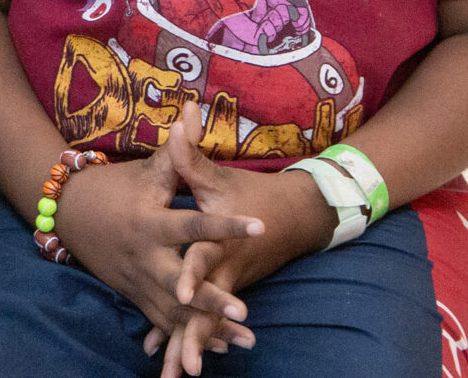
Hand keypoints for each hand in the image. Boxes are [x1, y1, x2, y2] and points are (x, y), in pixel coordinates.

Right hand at [49, 144, 263, 340]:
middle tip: (244, 309)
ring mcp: (138, 281)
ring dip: (208, 327)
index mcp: (150, 222)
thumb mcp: (147, 169)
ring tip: (245, 338)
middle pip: (179, 282)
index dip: (225, 224)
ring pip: (175, 310)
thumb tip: (195, 108)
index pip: (193, 223)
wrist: (68, 212)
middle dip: (209, 299)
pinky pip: (166, 321)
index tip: (259, 226)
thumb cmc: (116, 186)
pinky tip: (221, 348)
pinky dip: (190, 334)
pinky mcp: (136, 296)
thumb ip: (178, 148)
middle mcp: (144, 256)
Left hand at [141, 110, 336, 374]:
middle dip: (195, 333)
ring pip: (210, 323)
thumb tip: (179, 116)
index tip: (183, 292)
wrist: (297, 217)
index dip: (195, 273)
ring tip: (177, 375)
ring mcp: (230, 287)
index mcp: (222, 242)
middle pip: (210, 307)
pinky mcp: (228, 296)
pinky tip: (170, 363)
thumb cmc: (252, 194)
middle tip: (184, 362)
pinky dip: (192, 340)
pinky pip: (208, 324)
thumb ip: (191, 152)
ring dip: (193, 346)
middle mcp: (227, 270)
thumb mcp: (219, 175)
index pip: (206, 259)